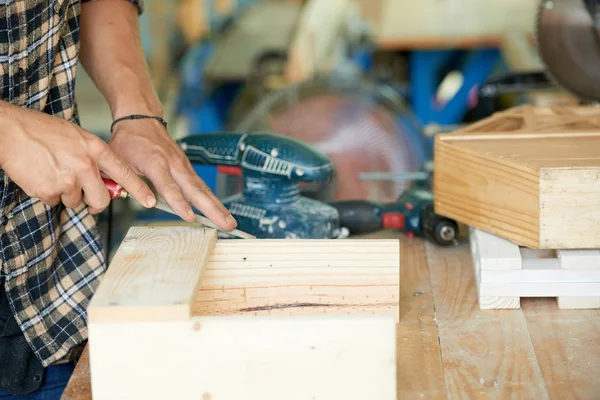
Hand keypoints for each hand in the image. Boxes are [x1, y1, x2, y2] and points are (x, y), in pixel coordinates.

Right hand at [0, 106, 154, 211]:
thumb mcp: (77, 137)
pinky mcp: (50, 191)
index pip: (124, 173)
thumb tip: (107, 181)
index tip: (151, 201)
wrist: (10, 130)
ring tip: (53, 172)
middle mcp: (86, 165)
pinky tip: (41, 176)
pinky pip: (55, 202)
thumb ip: (94, 158)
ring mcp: (68, 180)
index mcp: (95, 149)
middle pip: (102, 200)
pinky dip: (48, 193)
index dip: (139, 189)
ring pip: (76, 202)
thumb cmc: (42, 131)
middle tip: (86, 197)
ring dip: (66, 194)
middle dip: (94, 203)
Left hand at [107, 117, 236, 230]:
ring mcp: (183, 166)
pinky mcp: (187, 168)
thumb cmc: (129, 140)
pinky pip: (201, 186)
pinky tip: (220, 212)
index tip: (190, 217)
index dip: (179, 203)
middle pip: (196, 190)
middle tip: (226, 224)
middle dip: (212, 209)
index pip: (169, 187)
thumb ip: (130, 184)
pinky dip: (212, 200)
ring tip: (230, 222)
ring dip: (218, 207)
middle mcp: (174, 164)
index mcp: (155, 162)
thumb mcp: (119, 161)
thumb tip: (146, 204)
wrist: (141, 119)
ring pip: (203, 189)